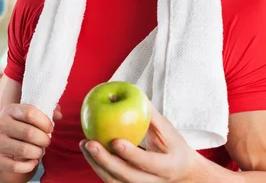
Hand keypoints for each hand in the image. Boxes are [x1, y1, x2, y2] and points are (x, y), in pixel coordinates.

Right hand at [0, 103, 62, 173]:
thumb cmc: (15, 132)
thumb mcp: (24, 118)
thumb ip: (43, 112)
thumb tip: (59, 114)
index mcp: (9, 110)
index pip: (30, 112)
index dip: (44, 122)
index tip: (50, 128)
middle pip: (29, 132)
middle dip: (44, 140)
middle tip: (46, 142)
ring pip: (25, 150)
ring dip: (38, 153)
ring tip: (39, 152)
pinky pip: (17, 166)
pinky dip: (29, 165)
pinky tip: (32, 161)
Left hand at [80, 103, 200, 181]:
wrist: (180, 171)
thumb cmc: (172, 145)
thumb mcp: (168, 130)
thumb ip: (150, 114)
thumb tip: (133, 92)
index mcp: (167, 167)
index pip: (148, 163)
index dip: (132, 154)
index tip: (115, 141)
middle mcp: (153, 181)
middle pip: (127, 176)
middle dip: (105, 161)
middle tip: (89, 143)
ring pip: (115, 182)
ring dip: (96, 164)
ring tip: (84, 144)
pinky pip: (110, 180)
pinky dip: (97, 166)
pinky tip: (88, 151)